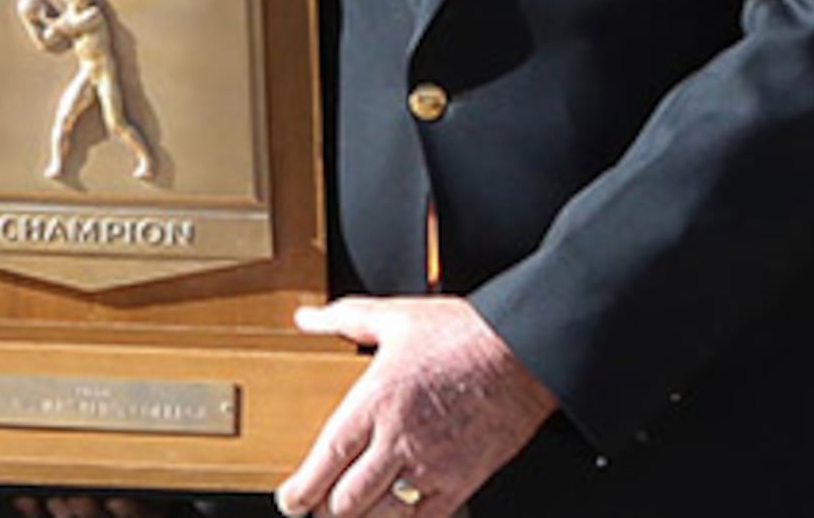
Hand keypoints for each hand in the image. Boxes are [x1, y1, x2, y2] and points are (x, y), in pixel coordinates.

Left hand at [275, 296, 555, 517]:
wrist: (523, 354)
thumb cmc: (463, 335)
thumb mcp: (395, 316)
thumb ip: (343, 318)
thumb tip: (306, 319)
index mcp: (375, 401)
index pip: (325, 461)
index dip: (301, 491)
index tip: (290, 501)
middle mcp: (398, 440)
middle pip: (346, 501)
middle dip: (326, 511)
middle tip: (320, 508)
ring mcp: (431, 467)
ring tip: (354, 514)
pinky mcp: (461, 483)